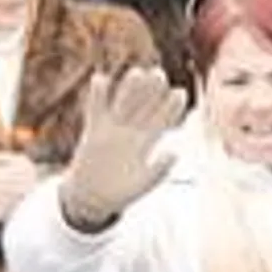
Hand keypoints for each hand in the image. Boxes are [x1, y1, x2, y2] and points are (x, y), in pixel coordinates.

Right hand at [58, 69, 186, 232]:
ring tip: (137, 73)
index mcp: (146, 141)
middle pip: (144, 106)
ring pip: (122, 104)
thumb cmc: (120, 192)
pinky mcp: (94, 130)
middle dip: (152, 91)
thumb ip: (158, 170)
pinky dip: (97, 94)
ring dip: (129, 88)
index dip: (171, 107)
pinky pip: (95, 109)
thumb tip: (174, 153)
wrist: (92, 199)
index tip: (180, 93)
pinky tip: (101, 79)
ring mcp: (113, 128)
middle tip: (160, 74)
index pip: (162, 120)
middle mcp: (131, 130)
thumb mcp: (142, 184)